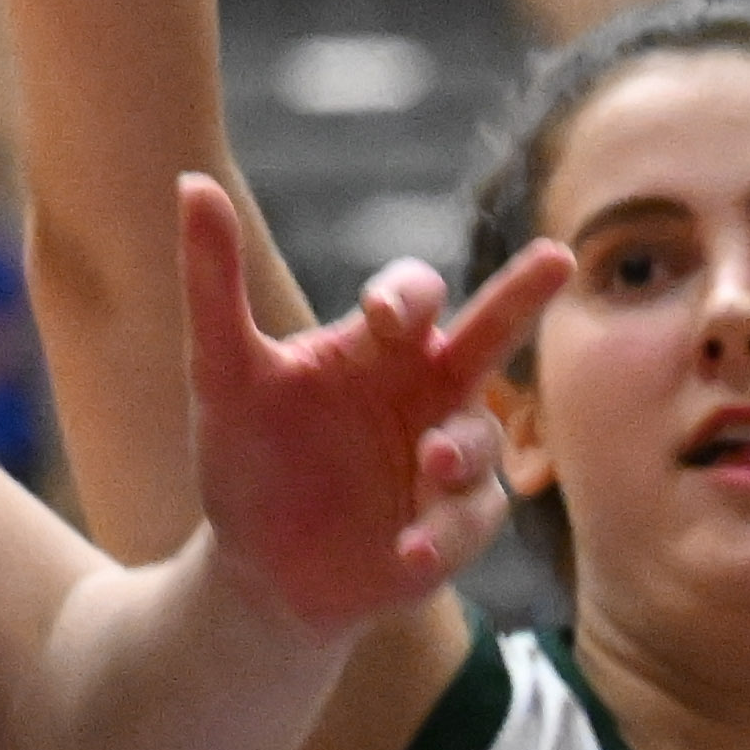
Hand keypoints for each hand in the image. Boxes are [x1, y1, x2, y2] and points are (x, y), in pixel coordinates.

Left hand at [180, 180, 563, 636]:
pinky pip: (471, 519)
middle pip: (491, 333)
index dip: (407, 295)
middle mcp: (428, 390)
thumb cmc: (246, 458)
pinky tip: (408, 550)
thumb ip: (214, 284)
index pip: (416, 293)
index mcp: (381, 346)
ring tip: (432, 460)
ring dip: (461, 447)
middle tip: (558, 257)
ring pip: (482, 437)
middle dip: (524, 294)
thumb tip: (191, 180)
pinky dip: (444, 533)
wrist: (256, 569)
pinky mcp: (455, 527)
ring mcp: (449, 459)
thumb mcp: (222, 375)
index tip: (382, 315)